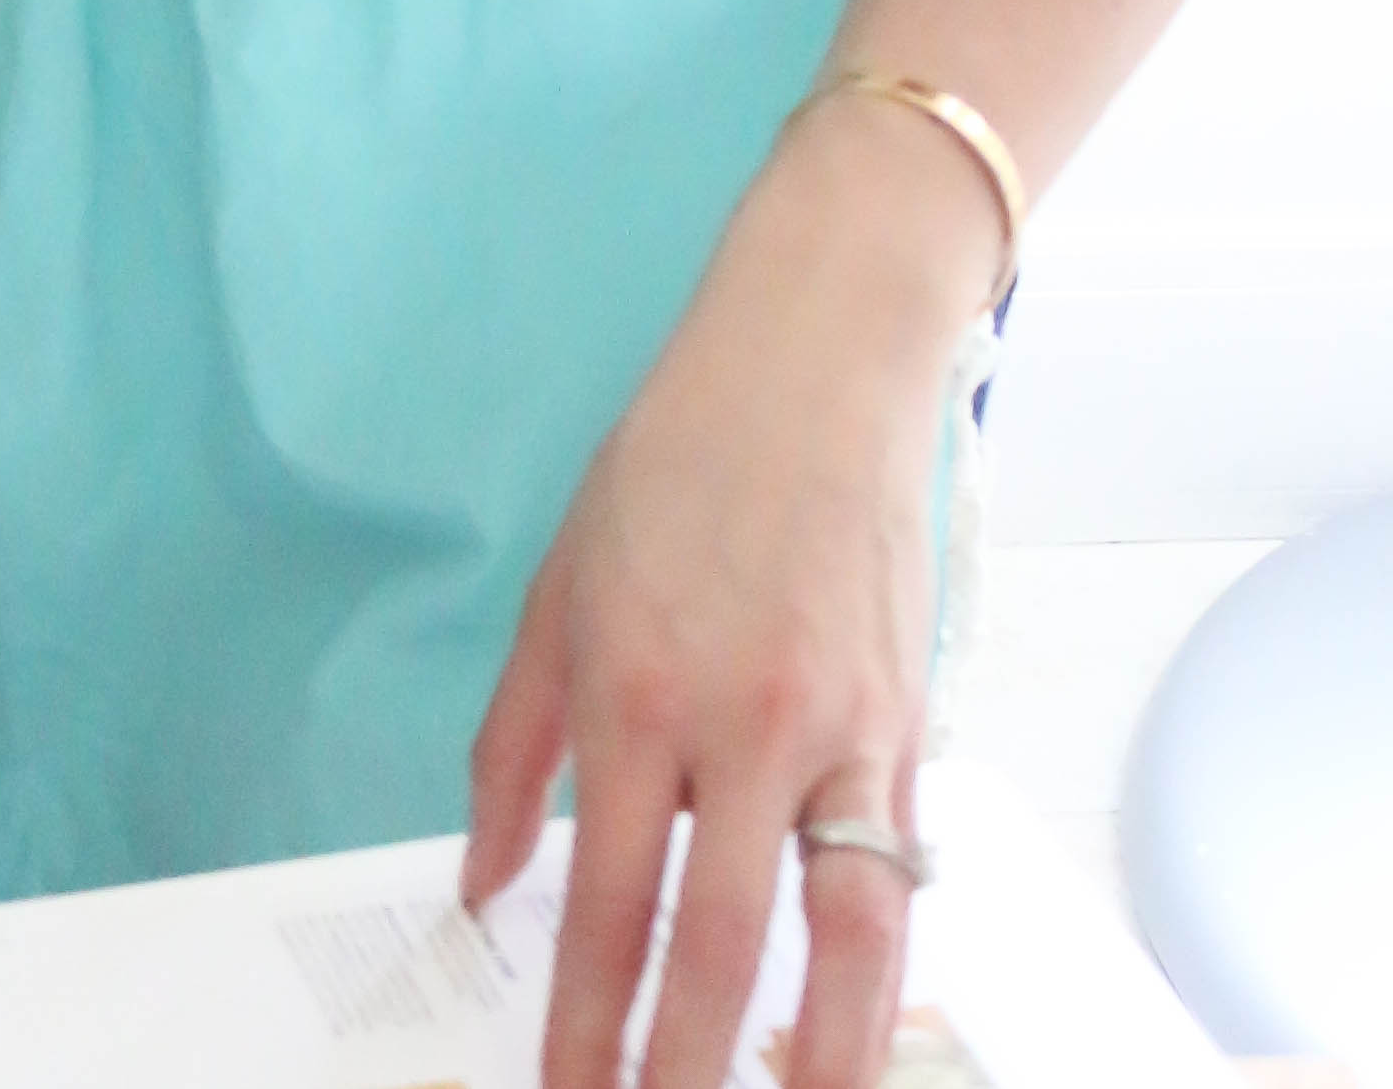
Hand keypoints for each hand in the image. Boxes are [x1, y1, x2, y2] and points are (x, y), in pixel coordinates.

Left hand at [460, 97, 999, 1088]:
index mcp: (633, 695)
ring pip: (848, 934)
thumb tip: (483, 885)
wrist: (810, 373)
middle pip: (723, 943)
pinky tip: (860, 1023)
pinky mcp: (909, 727)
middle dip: (691, 1062)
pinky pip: (900, 874)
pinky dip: (885, 964)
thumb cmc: (671, 474)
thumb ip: (513, 755)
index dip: (585, 1016)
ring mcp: (842, 734)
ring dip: (823, 1049)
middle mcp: (743, 728)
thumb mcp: (554, 599)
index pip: (604, 901)